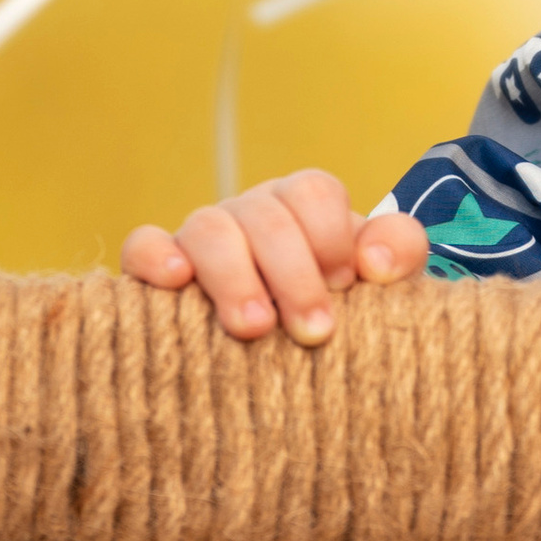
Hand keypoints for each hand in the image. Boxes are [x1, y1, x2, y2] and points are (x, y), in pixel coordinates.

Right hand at [119, 171, 429, 343]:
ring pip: (209, 228)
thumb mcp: (377, 278)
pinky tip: (175, 280)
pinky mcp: (160, 267)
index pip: (313, 192)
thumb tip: (373, 262)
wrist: (292, 347)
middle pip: (265, 213)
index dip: (332, 238)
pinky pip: (143, 245)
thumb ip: (397, 251)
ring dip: (235, 278)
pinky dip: (155, 256)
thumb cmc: (336, 304)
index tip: (346, 286)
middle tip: (315, 332)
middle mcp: (251, 212)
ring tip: (256, 329)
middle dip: (294, 275)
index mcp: (303, 204)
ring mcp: (203, 237)